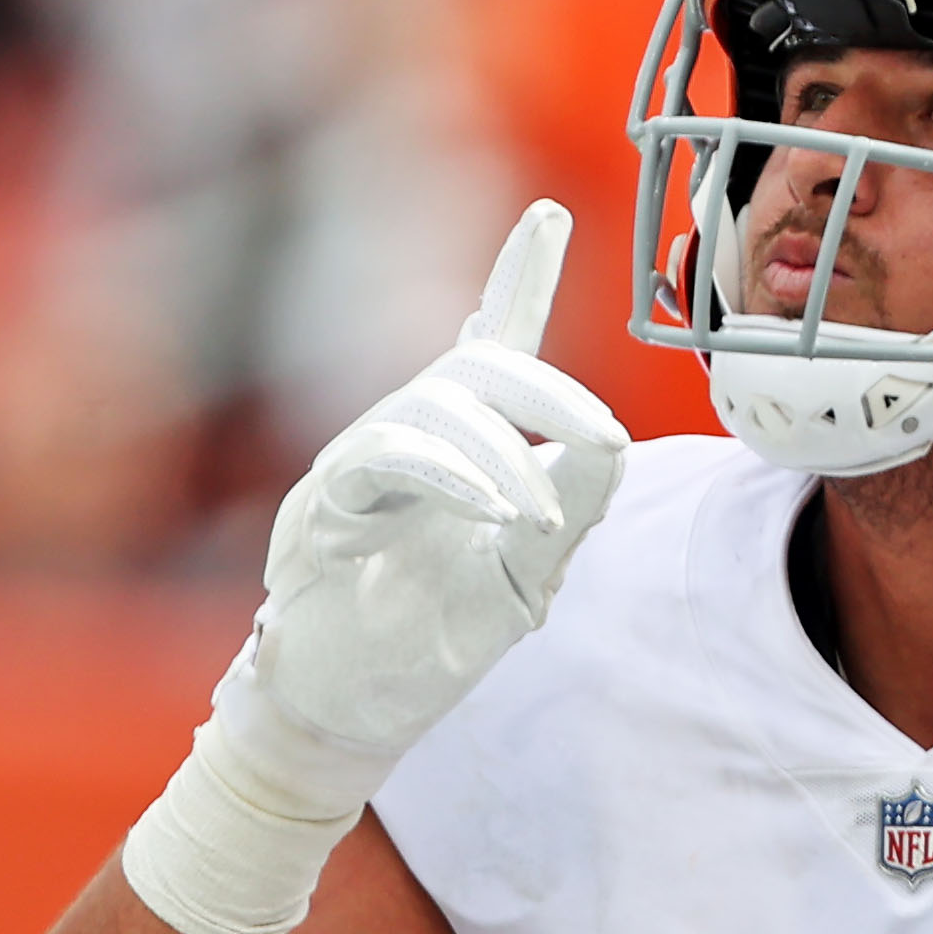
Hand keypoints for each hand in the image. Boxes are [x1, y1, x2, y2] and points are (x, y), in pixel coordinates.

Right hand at [120, 202, 625, 933]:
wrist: (349, 718)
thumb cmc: (428, 641)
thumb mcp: (527, 579)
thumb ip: (571, 510)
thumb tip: (610, 441)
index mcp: (460, 451)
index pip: (492, 349)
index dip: (518, 280)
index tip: (549, 215)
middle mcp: (407, 440)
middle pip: (475, 367)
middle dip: (542, 386)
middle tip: (594, 434)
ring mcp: (359, 468)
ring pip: (431, 408)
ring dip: (498, 453)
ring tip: (534, 512)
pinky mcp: (323, 508)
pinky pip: (384, 459)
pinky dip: (445, 475)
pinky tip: (489, 505)